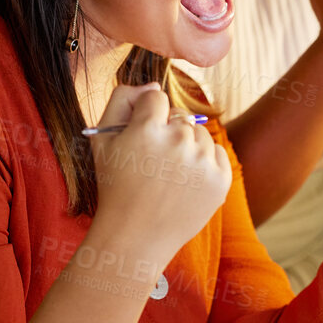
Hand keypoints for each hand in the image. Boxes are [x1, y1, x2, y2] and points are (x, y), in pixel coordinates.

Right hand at [87, 84, 231, 267]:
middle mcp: (178, 141)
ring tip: (168, 175)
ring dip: (187, 146)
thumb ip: (122, 99)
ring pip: (199, 133)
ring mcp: (202, 161)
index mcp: (146, 128)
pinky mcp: (221, 179)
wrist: (135, 237)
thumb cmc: (115, 187)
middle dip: (166, 131)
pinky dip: (204, 162)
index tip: (141, 137)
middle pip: (179, 115)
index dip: (145, 116)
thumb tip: (153, 85)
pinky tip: (185, 182)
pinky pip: (216, 152)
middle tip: (152, 162)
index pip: (155, 98)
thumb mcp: (102, 140)